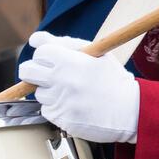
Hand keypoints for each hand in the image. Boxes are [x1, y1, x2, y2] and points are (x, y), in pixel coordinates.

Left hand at [18, 31, 139, 142]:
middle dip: (32, 71)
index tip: (51, 60)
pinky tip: (73, 105)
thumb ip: (62, 43)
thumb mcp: (95, 53)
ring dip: (49, 92)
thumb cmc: (112, 79)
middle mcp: (63, 80)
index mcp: (71, 61)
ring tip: (71, 92)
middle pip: (27, 72)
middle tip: (44, 75)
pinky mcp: (61, 119)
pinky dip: (56, 108)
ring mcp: (61, 101)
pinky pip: (47, 110)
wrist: (130, 111)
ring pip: (38, 93)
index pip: (40, 53)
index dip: (44, 56)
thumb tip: (34, 40)